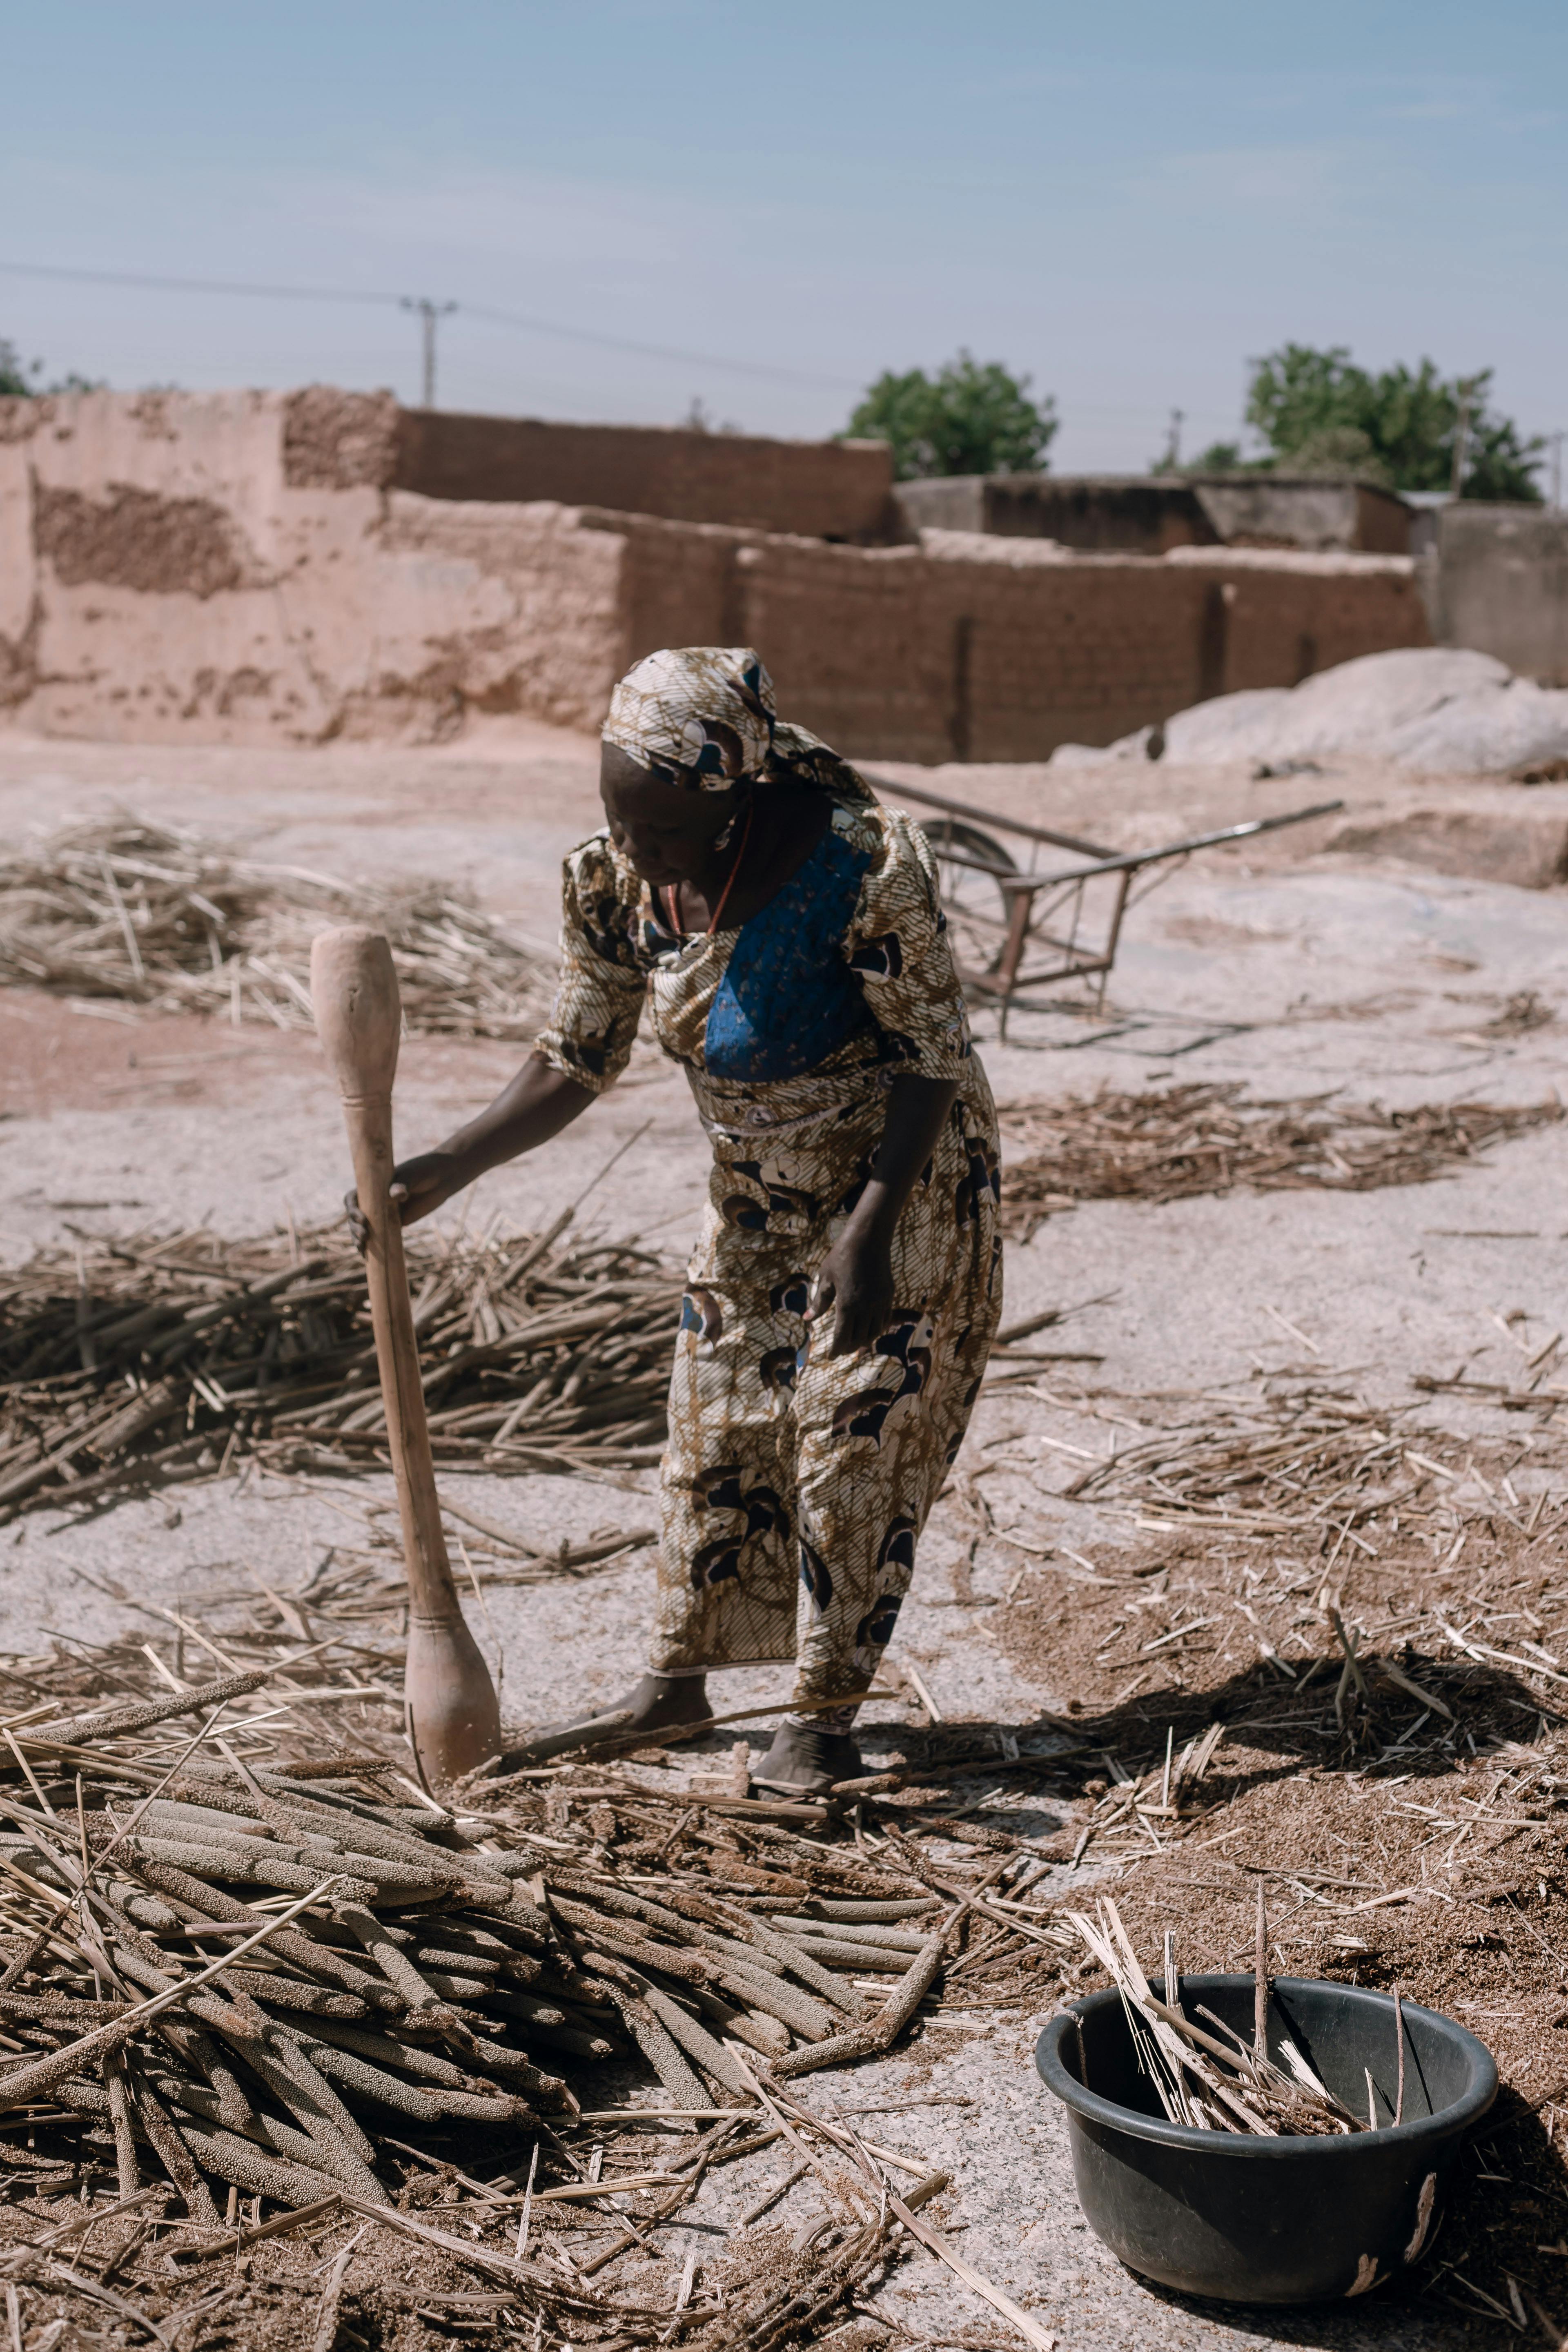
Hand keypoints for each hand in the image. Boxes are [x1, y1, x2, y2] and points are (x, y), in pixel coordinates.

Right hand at [343, 1151, 464, 1253]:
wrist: (441, 1177)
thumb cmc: (424, 1171)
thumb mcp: (412, 1175)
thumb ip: (403, 1184)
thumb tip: (397, 1195)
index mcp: (373, 1186)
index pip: (353, 1198)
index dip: (353, 1209)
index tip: (362, 1218)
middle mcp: (375, 1199)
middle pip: (355, 1216)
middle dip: (355, 1227)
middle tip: (364, 1236)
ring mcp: (384, 1212)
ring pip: (363, 1228)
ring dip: (358, 1238)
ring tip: (361, 1248)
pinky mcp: (395, 1223)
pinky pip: (379, 1235)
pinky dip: (370, 1246)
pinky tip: (365, 1256)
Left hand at [807, 1224, 894, 1358]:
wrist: (868, 1238)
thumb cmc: (842, 1256)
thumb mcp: (825, 1278)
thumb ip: (819, 1302)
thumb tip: (807, 1319)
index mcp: (847, 1304)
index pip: (842, 1337)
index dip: (836, 1350)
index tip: (830, 1357)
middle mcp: (866, 1307)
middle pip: (859, 1338)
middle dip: (848, 1348)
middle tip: (841, 1351)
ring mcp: (880, 1302)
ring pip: (874, 1332)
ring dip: (864, 1341)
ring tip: (855, 1344)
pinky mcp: (889, 1295)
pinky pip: (884, 1320)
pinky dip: (877, 1330)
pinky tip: (870, 1330)